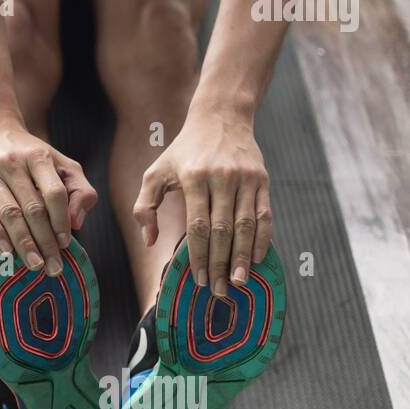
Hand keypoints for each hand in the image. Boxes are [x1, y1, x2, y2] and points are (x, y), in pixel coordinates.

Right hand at [0, 116, 97, 275]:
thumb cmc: (31, 155)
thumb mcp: (61, 163)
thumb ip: (78, 190)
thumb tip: (76, 223)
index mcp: (38, 156)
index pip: (54, 192)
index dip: (61, 220)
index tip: (66, 243)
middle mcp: (13, 163)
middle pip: (32, 208)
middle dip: (44, 240)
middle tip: (53, 266)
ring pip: (9, 214)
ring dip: (23, 243)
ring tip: (34, 265)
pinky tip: (7, 252)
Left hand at [133, 109, 272, 295]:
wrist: (221, 117)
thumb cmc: (183, 151)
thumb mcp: (156, 172)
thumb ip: (144, 206)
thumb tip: (149, 240)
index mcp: (194, 177)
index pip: (197, 225)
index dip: (199, 255)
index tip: (199, 279)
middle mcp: (222, 178)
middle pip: (223, 230)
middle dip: (220, 263)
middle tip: (220, 290)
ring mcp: (246, 179)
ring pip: (246, 226)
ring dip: (243, 257)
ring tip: (239, 282)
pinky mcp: (262, 180)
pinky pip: (264, 215)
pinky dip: (262, 239)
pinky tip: (257, 259)